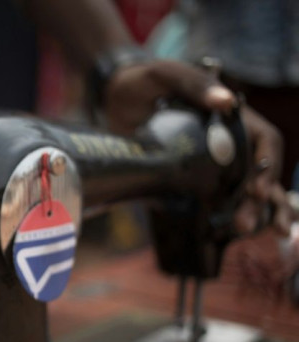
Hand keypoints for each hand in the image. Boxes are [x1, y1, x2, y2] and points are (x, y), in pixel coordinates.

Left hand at [105, 59, 291, 235]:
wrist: (110, 98)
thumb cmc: (141, 81)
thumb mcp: (166, 75)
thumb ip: (194, 84)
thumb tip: (226, 101)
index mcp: (231, 116)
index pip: (264, 141)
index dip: (266, 164)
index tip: (256, 189)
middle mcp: (226, 140)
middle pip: (256, 172)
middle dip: (259, 199)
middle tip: (246, 223)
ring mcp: (208, 160)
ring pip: (240, 189)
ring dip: (248, 211)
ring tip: (243, 230)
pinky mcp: (187, 176)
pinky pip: (211, 197)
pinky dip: (221, 214)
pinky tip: (226, 232)